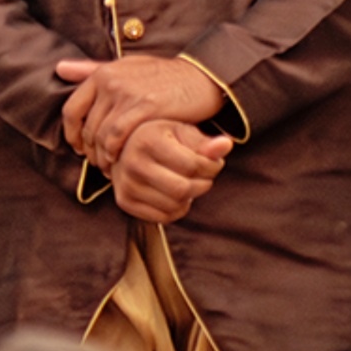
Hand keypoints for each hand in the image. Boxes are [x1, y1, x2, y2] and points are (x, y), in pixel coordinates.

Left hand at [56, 55, 225, 164]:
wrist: (201, 77)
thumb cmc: (162, 76)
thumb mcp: (125, 67)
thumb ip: (92, 69)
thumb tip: (60, 68)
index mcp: (102, 73)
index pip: (71, 110)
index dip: (71, 134)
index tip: (79, 147)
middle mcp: (110, 81)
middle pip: (86, 127)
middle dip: (89, 151)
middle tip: (99, 164)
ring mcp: (127, 93)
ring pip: (100, 135)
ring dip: (102, 156)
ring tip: (110, 167)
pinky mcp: (145, 107)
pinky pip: (117, 137)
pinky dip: (115, 153)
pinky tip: (122, 161)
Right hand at [107, 119, 230, 223]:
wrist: (126, 150)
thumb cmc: (161, 139)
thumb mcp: (183, 132)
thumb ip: (206, 142)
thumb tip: (226, 145)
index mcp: (147, 140)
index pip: (192, 166)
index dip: (211, 167)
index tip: (213, 163)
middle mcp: (132, 163)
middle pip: (183, 189)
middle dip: (202, 185)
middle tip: (204, 176)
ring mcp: (126, 184)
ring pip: (174, 205)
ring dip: (190, 198)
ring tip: (187, 182)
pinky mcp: (125, 202)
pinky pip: (164, 217)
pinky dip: (177, 209)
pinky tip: (175, 194)